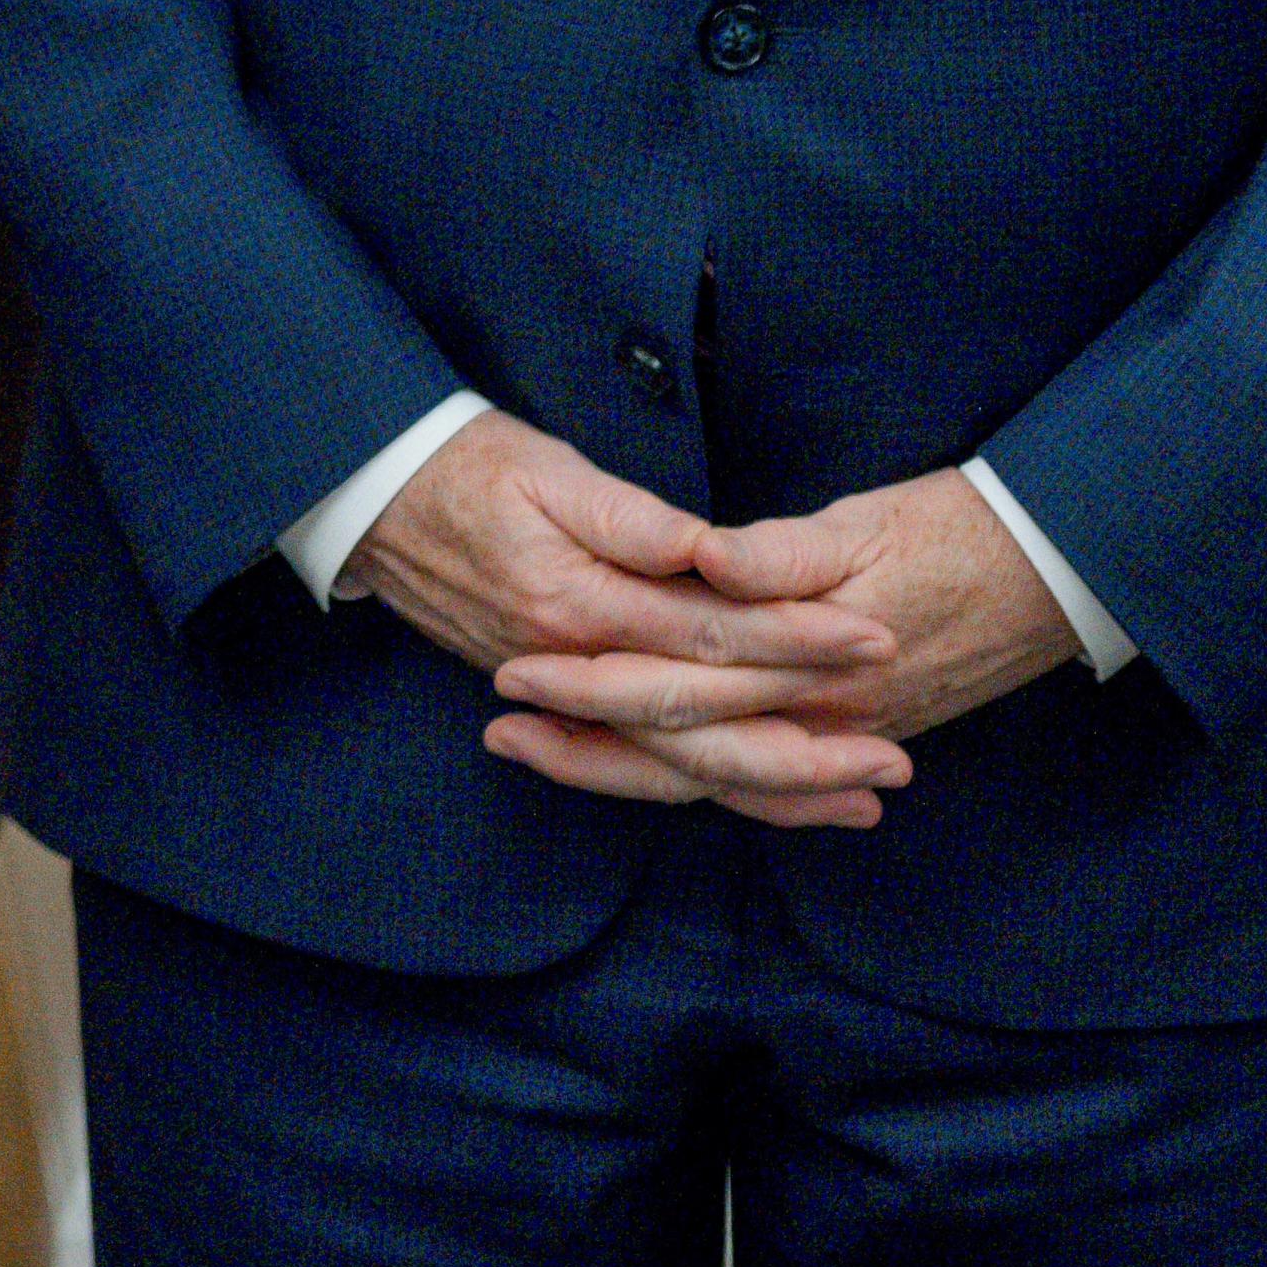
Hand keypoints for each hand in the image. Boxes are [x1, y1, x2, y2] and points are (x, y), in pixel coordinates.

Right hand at [333, 409, 890, 820]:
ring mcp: (564, 693)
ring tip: (860, 798)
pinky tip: (774, 795)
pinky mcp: (562, 701)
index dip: (795, 638)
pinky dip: (713, 786)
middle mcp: (571, 666)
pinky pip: (645, 765)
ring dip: (773, 786)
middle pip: (703, 725)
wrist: (372, 501)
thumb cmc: (466, 468)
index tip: (872, 637)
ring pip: (677, 764)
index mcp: (576, 603)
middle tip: (894, 755)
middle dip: (805, 745)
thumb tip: (704, 549)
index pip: (707, 635)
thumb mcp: (543, 469)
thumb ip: (628, 518)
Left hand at [488, 469, 1077, 827]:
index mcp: (808, 663)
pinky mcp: (862, 728)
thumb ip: (778, 556)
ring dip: (630, 770)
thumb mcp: (862, 524)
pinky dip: (712, 790)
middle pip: (684, 750)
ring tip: (547, 754)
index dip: (590, 687)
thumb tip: (705, 564)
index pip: (677, 691)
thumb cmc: (956, 528)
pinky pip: (774, 780)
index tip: (516, 676)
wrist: (1060, 568)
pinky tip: (662, 782)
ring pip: (720, 776)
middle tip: (501, 733)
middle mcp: (822, 715)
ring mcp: (845, 731)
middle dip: (587, 745)